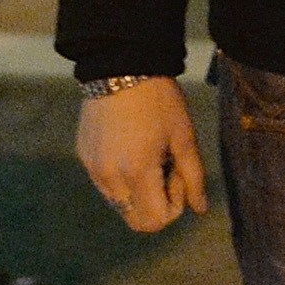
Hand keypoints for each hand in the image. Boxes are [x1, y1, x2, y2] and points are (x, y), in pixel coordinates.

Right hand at [77, 77, 208, 231]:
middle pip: (135, 220)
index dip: (174, 205)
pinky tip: (128, 145)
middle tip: (163, 167)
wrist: (120, 63)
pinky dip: (120, 176)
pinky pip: (104, 182)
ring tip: (145, 154)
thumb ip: (193, 178)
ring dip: (137, 191)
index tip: (176, 172)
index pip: (155, 221)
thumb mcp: (183, 136)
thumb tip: (201, 209)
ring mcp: (92, 167)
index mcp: (136, 173)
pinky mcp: (83, 155)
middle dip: (155, 204)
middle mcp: (109, 177)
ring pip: (119, 202)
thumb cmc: (159, 99)